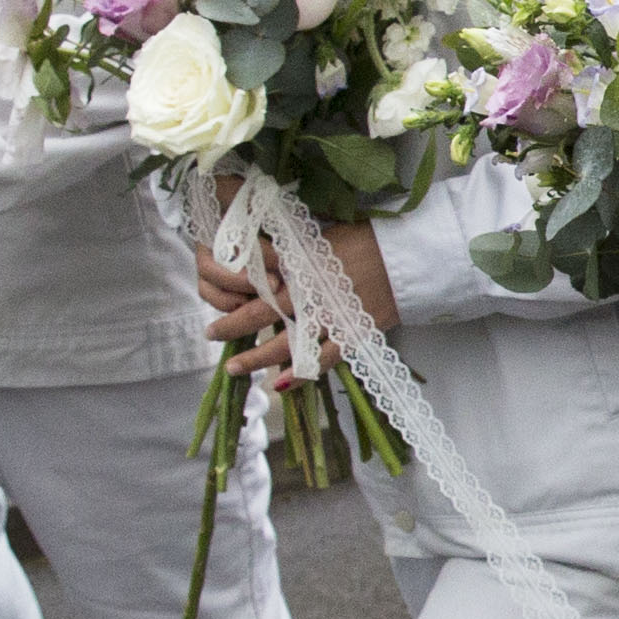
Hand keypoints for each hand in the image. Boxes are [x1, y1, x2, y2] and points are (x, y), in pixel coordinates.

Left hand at [200, 216, 394, 373]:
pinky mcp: (352, 334)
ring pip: (285, 343)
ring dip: (256, 358)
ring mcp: (330, 317)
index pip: (256, 282)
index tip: (216, 300)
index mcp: (299, 263)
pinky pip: (321, 360)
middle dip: (232, 327)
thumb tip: (263, 253)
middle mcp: (310, 291)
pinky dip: (299, 374)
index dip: (232, 293)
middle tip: (212, 334)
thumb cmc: (364, 238)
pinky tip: (278, 384)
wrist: (407, 255)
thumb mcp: (320, 234)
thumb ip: (291, 248)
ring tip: (234, 368)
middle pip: (261, 314)